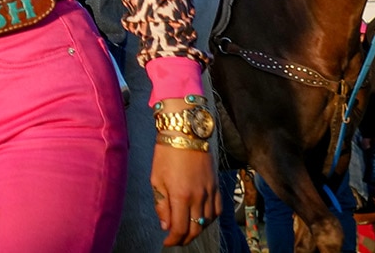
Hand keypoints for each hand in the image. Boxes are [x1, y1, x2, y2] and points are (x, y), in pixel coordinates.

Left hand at [150, 126, 216, 246]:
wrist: (185, 132)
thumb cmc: (166, 153)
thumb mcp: (156, 178)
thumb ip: (161, 204)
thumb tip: (165, 225)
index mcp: (180, 196)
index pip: (180, 229)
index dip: (174, 240)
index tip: (167, 242)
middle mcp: (198, 197)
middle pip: (196, 229)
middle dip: (185, 238)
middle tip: (176, 239)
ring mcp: (210, 192)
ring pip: (208, 221)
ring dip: (197, 229)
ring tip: (187, 229)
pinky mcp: (216, 185)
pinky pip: (217, 209)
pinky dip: (210, 218)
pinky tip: (202, 218)